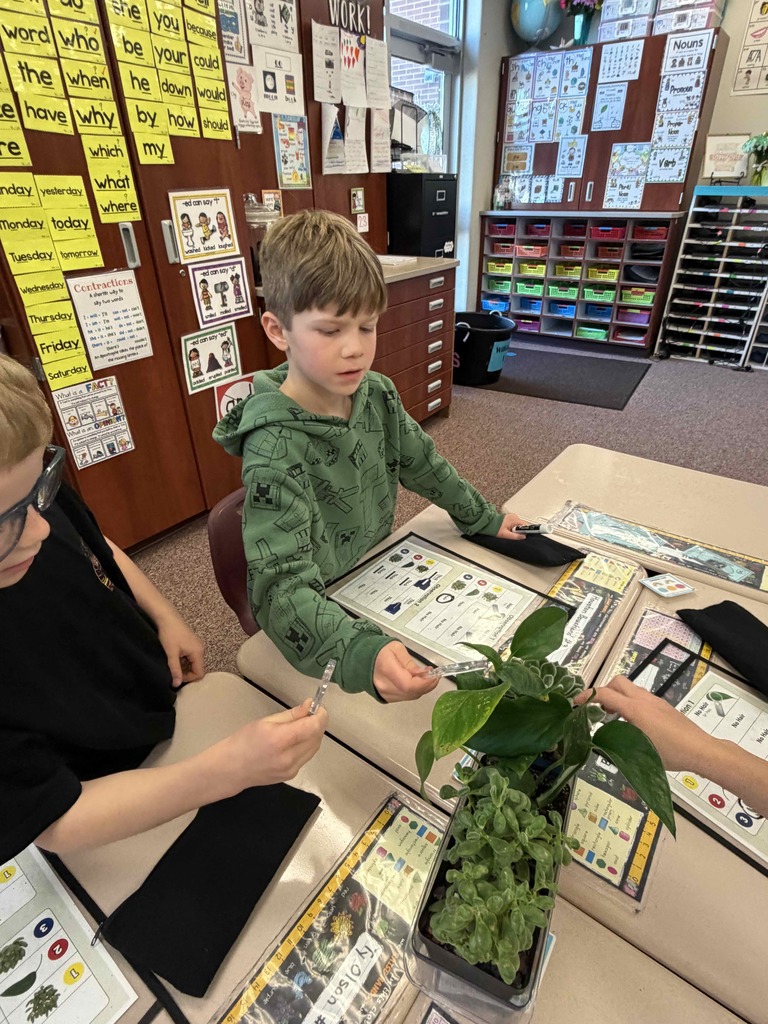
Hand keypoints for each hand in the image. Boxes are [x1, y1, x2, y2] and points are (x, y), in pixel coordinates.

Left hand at [156, 614, 204, 687]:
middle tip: (174, 672)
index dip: (188, 678)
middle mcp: (201, 649)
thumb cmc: (169, 634)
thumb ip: (175, 670)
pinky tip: (175, 657)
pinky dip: (184, 661)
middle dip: (186, 673)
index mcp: (198, 652)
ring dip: (184, 667)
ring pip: (194, 663)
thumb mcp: (171, 653)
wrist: (167, 617)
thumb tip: (177, 684)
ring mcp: (197, 646)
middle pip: (198, 669)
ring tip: (173, 664)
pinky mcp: (192, 643)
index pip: (199, 673)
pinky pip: (191, 657)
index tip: (176, 676)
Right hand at [224, 701, 327, 788]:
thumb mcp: (266, 721)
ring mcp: (291, 769)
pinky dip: (306, 745)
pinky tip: (296, 740)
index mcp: (279, 740)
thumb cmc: (244, 741)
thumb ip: (291, 715)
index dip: (320, 716)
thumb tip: (310, 706)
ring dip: (313, 734)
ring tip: (302, 726)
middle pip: (316, 737)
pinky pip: (306, 756)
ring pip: (314, 748)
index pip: (312, 727)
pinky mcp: (291, 775)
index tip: (318, 707)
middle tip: (310, 714)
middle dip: (317, 724)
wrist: (231, 769)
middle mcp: (288, 758)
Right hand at [374, 641, 439, 702]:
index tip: (434, 676)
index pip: (408, 685)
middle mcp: (384, 685)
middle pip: (411, 693)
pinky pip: (406, 697)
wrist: (362, 659)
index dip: (425, 683)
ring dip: (422, 688)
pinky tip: (416, 682)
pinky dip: (414, 690)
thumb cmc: (379, 651)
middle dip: (427, 685)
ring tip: (425, 677)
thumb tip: (423, 675)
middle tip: (433, 675)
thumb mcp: (397, 649)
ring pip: (411, 696)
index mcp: (386, 668)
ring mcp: (385, 694)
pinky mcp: (387, 698)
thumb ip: (411, 663)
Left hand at [496, 512, 528, 540]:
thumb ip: (516, 536)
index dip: (525, 531)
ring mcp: (512, 516)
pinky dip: (513, 527)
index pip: (526, 525)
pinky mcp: (510, 517)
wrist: (489, 523)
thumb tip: (523, 537)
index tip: (523, 535)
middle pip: (522, 525)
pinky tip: (508, 529)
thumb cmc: (495, 527)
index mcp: (515, 519)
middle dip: (519, 531)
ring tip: (509, 531)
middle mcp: (514, 516)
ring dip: (516, 529)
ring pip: (518, 524)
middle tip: (512, 533)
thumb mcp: (506, 534)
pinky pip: (515, 523)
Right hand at [587, 676, 713, 773]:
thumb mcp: (640, 752)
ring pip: (630, 689)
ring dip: (617, 697)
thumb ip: (619, 743)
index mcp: (635, 709)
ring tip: (614, 718)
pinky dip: (630, 703)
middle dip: (604, 691)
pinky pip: (640, 697)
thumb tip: (603, 743)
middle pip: (617, 682)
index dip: (586, 696)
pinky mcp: (663, 706)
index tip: (575, 703)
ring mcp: (655, 701)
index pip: (604, 694)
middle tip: (598, 709)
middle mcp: (644, 699)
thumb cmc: (672, 753)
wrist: (701, 750)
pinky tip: (633, 723)